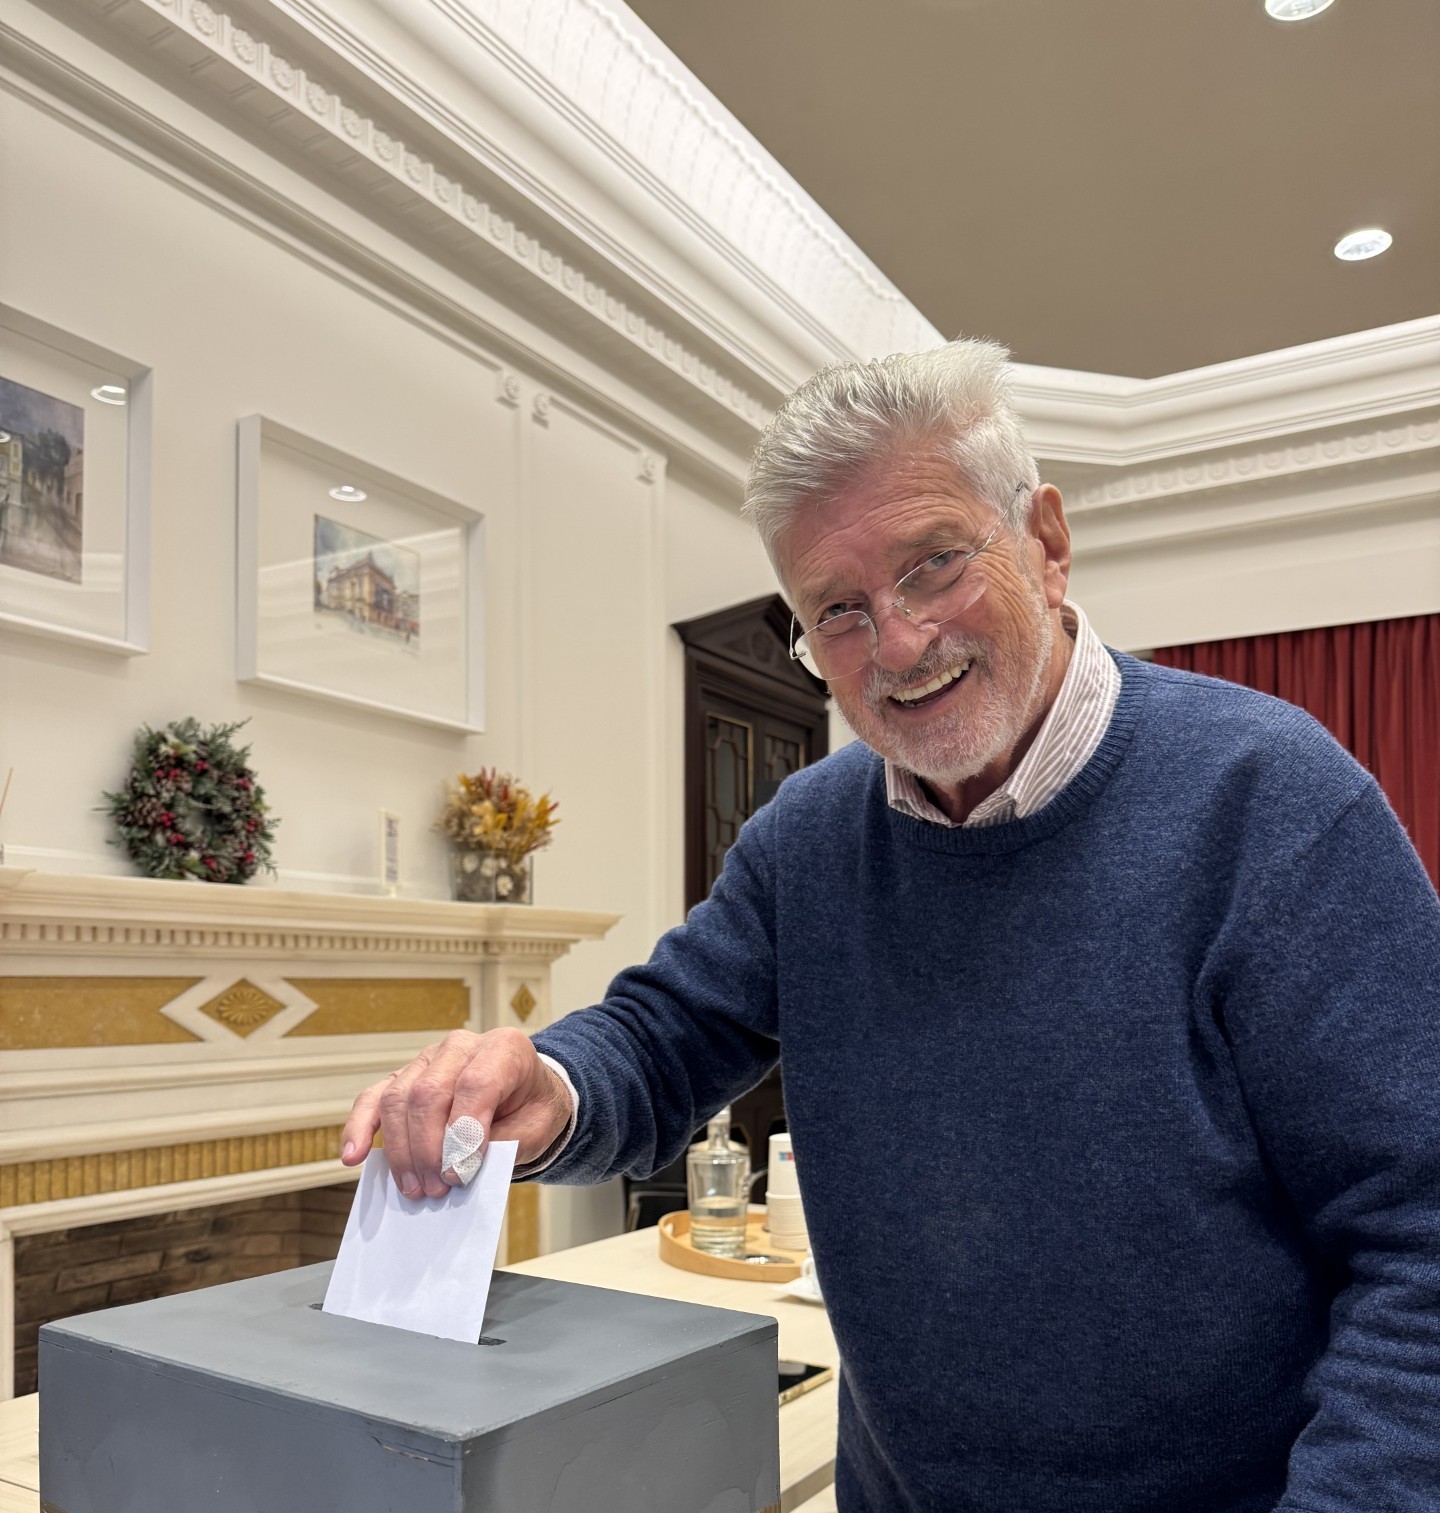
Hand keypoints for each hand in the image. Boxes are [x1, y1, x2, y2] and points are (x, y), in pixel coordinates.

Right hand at [341, 1028, 571, 1196]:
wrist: (527, 1098)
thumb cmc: (531, 1111)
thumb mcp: (535, 1129)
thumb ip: (502, 1144)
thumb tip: (457, 1165)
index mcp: (504, 1049)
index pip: (476, 1084)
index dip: (465, 1132)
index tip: (462, 1173)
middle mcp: (461, 1046)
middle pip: (429, 1092)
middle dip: (429, 1148)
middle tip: (437, 1189)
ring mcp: (428, 1059)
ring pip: (398, 1098)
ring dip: (402, 1151)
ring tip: (417, 1189)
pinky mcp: (404, 1077)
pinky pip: (374, 1098)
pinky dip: (360, 1127)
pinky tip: (353, 1156)